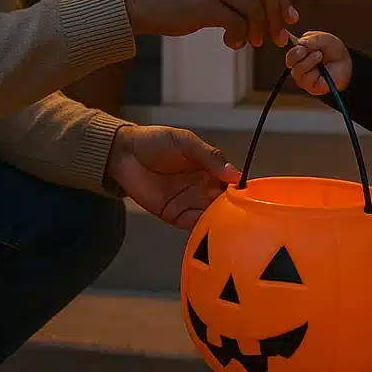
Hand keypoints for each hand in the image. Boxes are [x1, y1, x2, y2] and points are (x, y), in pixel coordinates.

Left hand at [105, 124, 240, 229]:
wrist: (123, 154)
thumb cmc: (155, 141)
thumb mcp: (185, 142)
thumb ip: (209, 156)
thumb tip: (234, 174)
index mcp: (210, 168)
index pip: (232, 182)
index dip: (241, 190)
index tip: (248, 197)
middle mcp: (204, 187)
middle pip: (225, 203)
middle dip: (233, 210)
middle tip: (240, 215)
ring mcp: (190, 203)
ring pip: (213, 217)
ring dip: (221, 222)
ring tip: (228, 225)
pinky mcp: (175, 215)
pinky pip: (194, 225)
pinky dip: (203, 230)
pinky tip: (211, 230)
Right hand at [119, 0, 298, 49]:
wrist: (134, 2)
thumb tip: (266, 7)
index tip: (287, 17)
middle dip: (276, 15)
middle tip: (277, 37)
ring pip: (254, 8)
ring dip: (257, 31)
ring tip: (249, 42)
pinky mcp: (204, 4)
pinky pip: (238, 23)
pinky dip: (240, 37)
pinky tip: (231, 43)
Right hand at [283, 31, 351, 95]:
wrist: (347, 64)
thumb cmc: (334, 51)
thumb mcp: (325, 39)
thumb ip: (313, 39)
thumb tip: (300, 42)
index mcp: (300, 51)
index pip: (288, 48)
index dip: (289, 45)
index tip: (298, 43)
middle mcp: (299, 63)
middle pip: (289, 60)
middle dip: (296, 54)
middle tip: (306, 50)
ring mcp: (304, 76)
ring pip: (297, 71)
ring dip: (308, 62)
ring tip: (319, 56)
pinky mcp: (310, 86)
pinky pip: (306, 80)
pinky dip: (313, 73)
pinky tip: (321, 69)